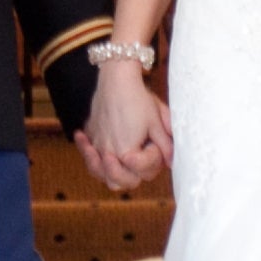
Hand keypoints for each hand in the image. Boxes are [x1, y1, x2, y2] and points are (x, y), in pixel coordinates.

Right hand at [81, 55, 172, 187]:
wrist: (116, 78)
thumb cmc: (139, 98)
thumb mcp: (158, 122)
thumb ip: (166, 146)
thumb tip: (172, 163)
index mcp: (127, 152)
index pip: (143, 171)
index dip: (153, 158)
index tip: (154, 141)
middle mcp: (108, 153)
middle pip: (121, 182)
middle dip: (135, 174)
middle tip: (141, 156)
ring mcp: (96, 146)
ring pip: (100, 174)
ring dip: (110, 172)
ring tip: (117, 161)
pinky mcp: (90, 135)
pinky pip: (89, 156)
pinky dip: (91, 157)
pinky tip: (95, 149)